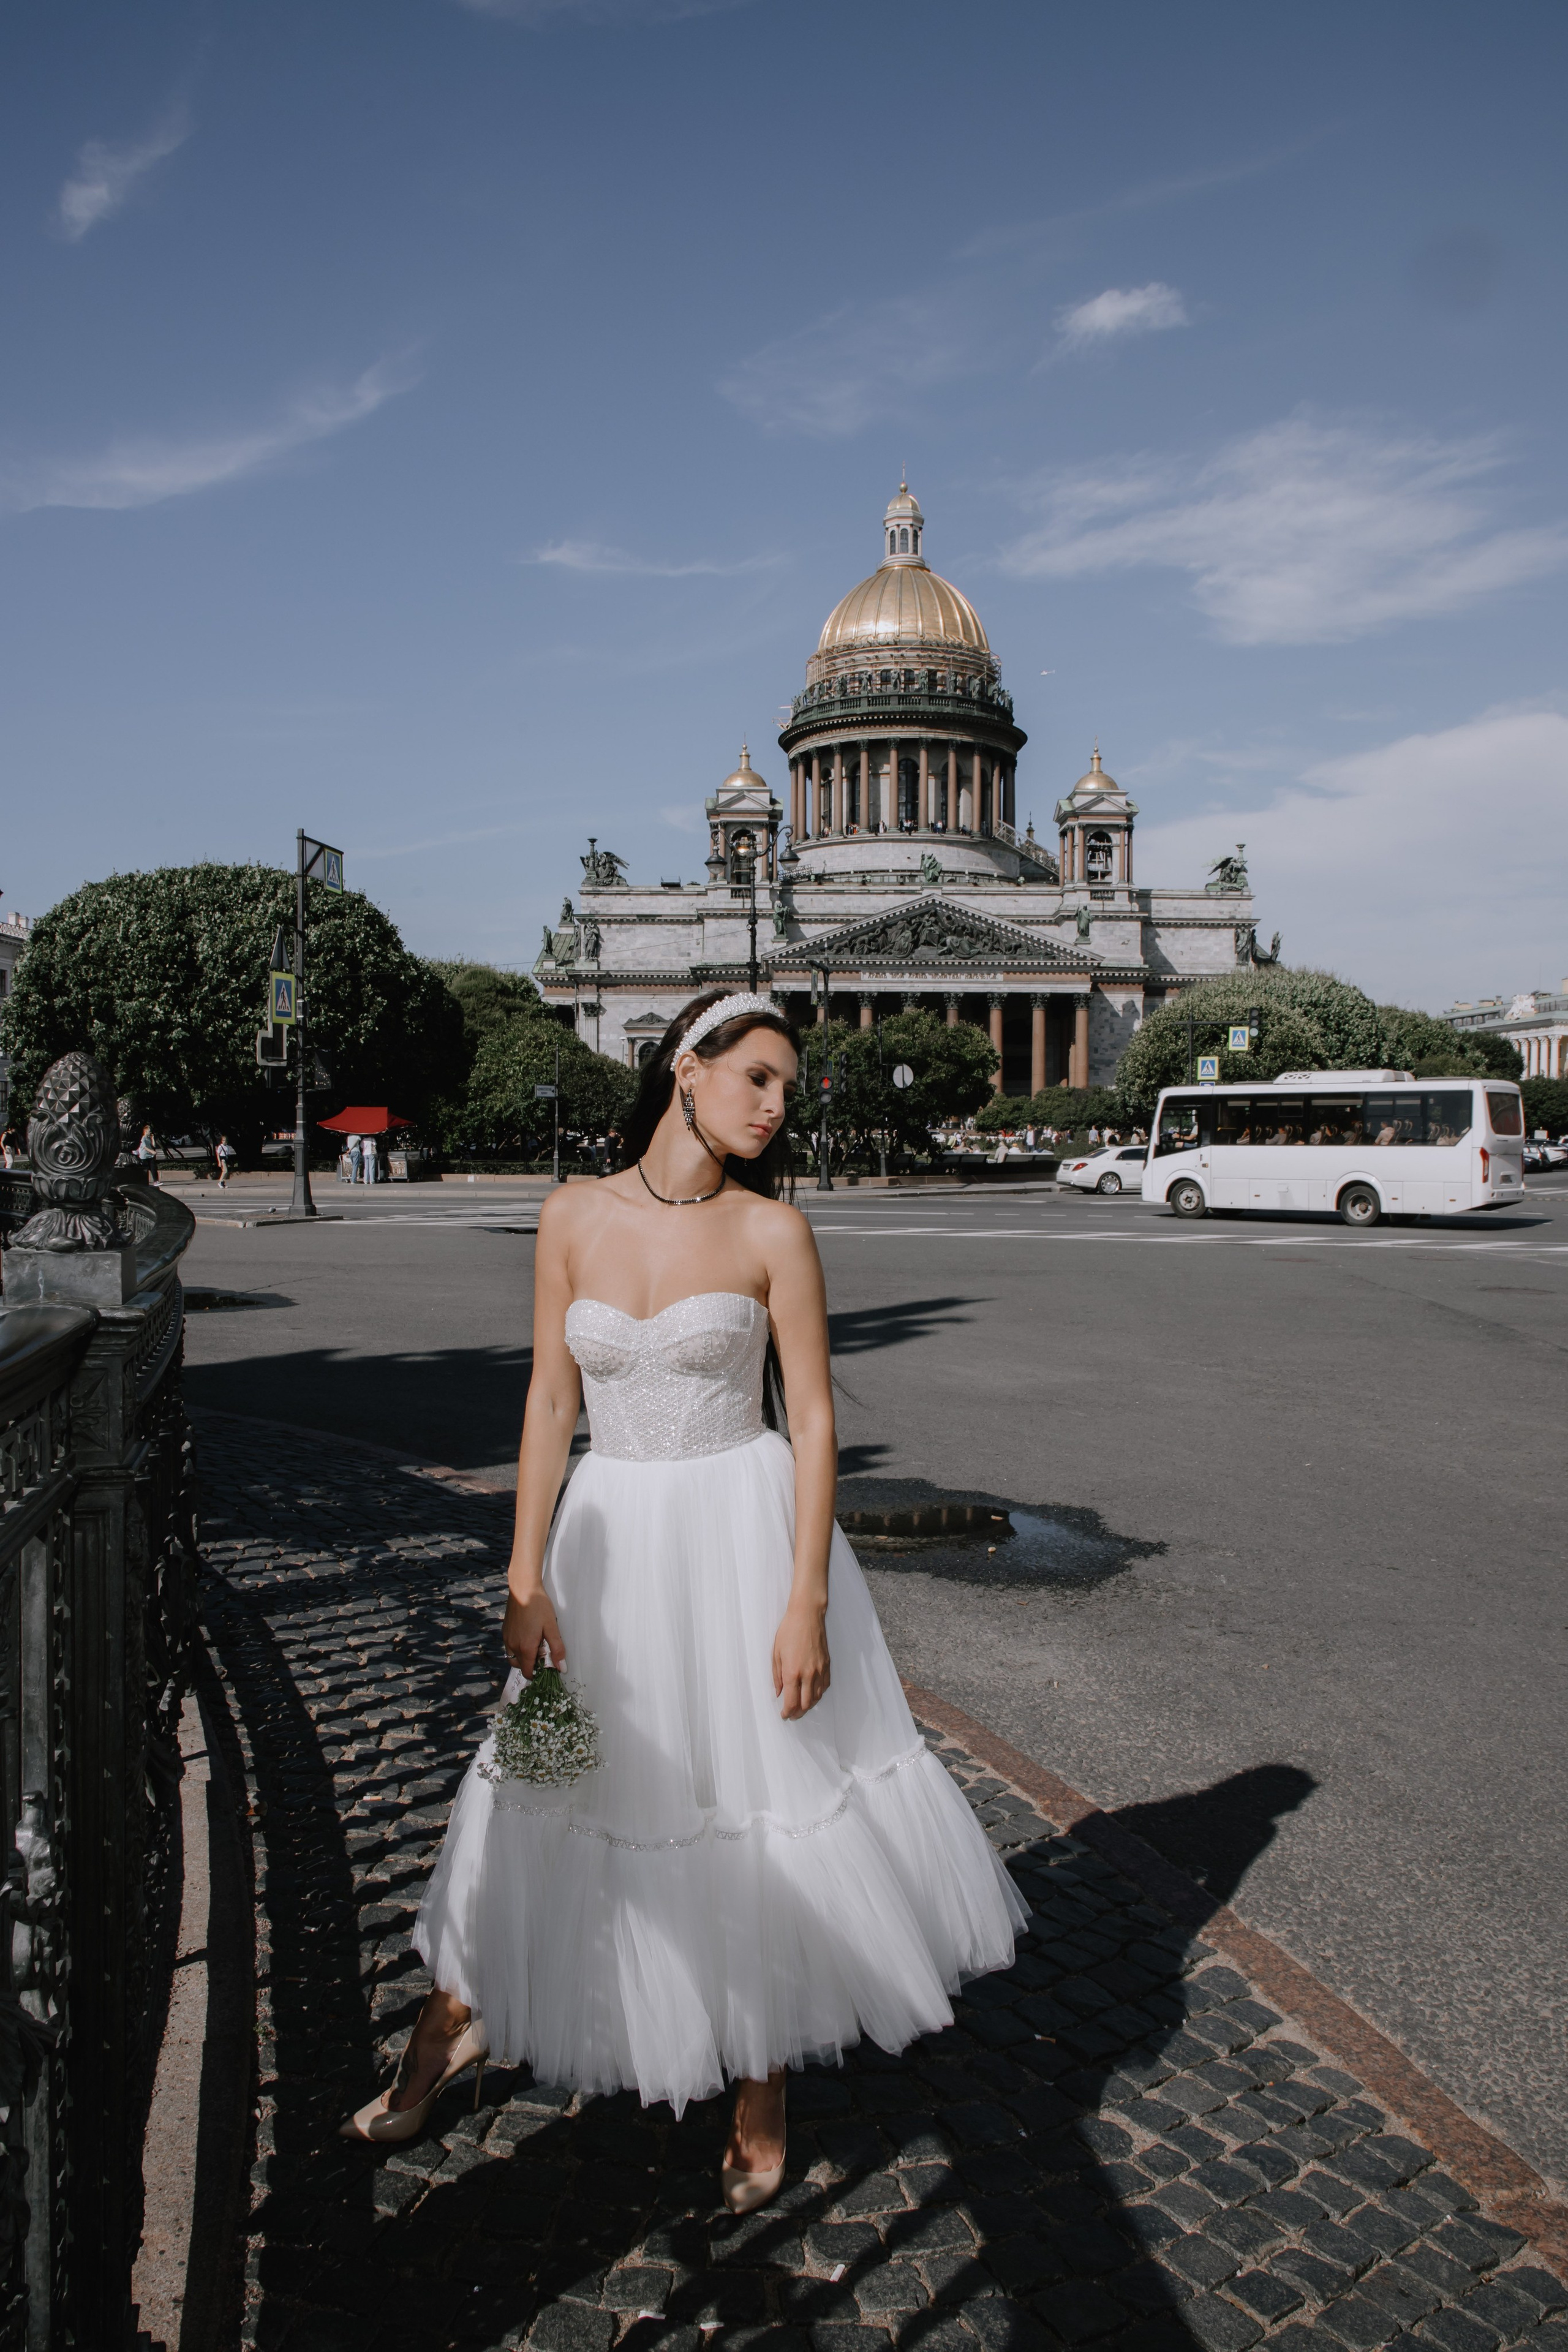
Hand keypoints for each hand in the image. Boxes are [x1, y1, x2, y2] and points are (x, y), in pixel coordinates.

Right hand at [503, 1587, 564, 1675]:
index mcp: (526, 1648)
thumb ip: (557, 1649)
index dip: (538, 1673)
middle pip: (521, 1666)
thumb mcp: (552, 1627)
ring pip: (514, 1658)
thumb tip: (561, 1668)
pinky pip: (509, 1648)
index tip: (546, 1665)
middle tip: (543, 1651)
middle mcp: (513, 1646)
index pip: (528, 1672)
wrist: (523, 1589)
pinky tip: (527, 1635)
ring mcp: (507, 1639)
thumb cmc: (539, 1606)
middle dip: (532, 1665)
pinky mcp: (505, 1632)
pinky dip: (518, 1649)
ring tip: (535, 1644)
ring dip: (524, 1658)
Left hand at [773, 1605, 829, 1720]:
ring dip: (809, 1705)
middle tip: (792, 1715)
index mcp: (792, 1673)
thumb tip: (778, 1693)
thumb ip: (777, 1676)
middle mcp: (807, 1674)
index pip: (791, 1702)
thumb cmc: (788, 1631)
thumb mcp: (776, 1654)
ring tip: (801, 1707)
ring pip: (816, 1697)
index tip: (784, 1715)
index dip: (787, 1712)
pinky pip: (825, 1686)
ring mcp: (819, 1670)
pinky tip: (812, 1694)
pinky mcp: (827, 1665)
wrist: (807, 1615)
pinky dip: (818, 1694)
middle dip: (798, 1713)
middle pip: (805, 1704)